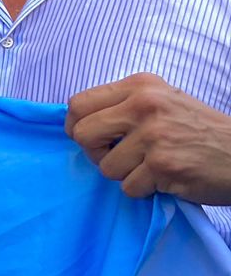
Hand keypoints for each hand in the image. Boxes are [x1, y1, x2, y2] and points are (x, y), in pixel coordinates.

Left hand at [66, 74, 230, 204]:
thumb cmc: (200, 131)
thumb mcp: (163, 102)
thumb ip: (124, 106)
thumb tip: (77, 123)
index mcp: (141, 85)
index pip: (79, 103)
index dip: (76, 127)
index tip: (91, 140)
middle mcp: (144, 105)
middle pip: (83, 134)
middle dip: (94, 153)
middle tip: (117, 158)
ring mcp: (154, 135)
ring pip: (105, 166)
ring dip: (125, 174)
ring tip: (152, 167)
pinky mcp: (162, 165)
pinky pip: (129, 187)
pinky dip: (144, 190)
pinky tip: (166, 179)